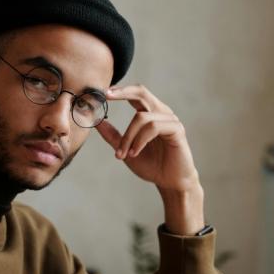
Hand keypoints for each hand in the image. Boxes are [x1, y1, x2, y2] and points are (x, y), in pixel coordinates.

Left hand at [96, 85, 205, 234]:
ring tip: (124, 154)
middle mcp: (161, 113)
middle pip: (142, 93)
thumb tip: (96, 122)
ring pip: (142, 117)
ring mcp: (170, 120)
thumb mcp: (126, 149)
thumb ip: (113, 136)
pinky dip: (140, 140)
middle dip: (123, 93)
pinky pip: (153, 128)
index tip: (103, 92)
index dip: (120, 91)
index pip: (135, 95)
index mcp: (150, 114)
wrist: (169, 182)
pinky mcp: (177, 130)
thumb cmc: (152, 166)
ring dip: (128, 136)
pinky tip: (135, 152)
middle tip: (106, 95)